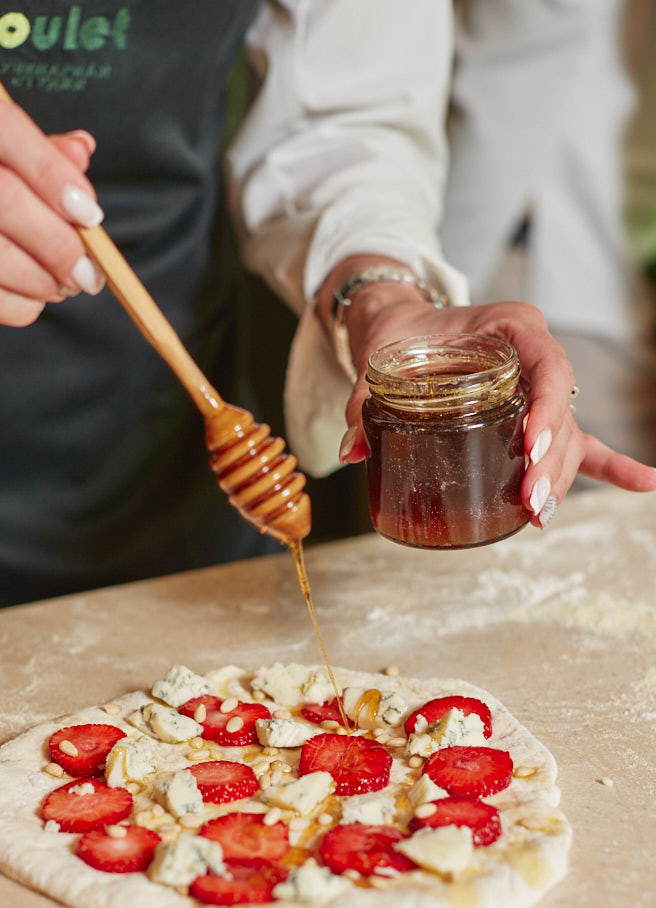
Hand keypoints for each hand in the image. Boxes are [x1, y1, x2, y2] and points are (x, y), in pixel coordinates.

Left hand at [318, 256, 655, 527]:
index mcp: (511, 327)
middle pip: (561, 410)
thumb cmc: (399, 332)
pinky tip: (644, 484)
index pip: (548, 366)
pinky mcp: (533, 416)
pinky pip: (578, 441)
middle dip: (551, 460)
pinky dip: (609, 464)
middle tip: (530, 500)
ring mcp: (537, 389)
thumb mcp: (378, 357)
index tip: (531, 446)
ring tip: (540, 513)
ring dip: (560, 476)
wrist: (401, 322)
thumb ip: (362, 400)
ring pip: (567, 434)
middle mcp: (535, 354)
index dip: (546, 408)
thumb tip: (352, 452)